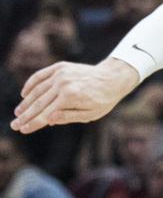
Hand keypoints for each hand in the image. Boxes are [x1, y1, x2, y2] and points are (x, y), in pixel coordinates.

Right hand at [11, 58, 138, 133]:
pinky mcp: (60, 67)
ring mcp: (61, 73)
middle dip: (25, 116)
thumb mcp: (90, 114)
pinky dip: (31, 84)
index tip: (22, 130)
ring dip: (26, 102)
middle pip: (38, 103)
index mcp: (71, 97)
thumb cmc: (103, 100)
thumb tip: (47, 120)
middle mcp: (63, 83)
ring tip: (18, 113)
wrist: (112, 77)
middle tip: (14, 125)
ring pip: (37, 90)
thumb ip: (68, 117)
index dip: (33, 123)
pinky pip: (41, 76)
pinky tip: (24, 94)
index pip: (45, 114)